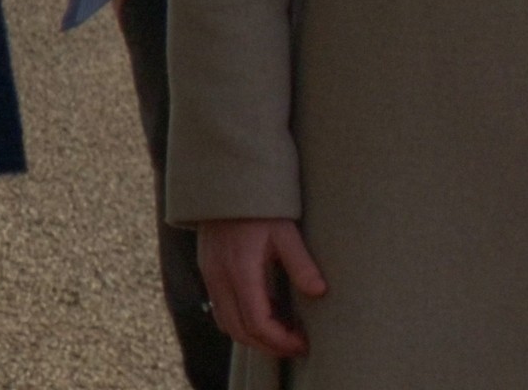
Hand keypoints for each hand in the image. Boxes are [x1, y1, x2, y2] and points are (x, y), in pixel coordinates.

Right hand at [198, 216, 325, 360]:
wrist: (225, 181)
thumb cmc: (260, 207)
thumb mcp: (285, 231)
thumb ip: (301, 263)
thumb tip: (319, 292)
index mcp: (239, 269)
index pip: (257, 322)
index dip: (281, 340)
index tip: (303, 343)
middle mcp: (218, 276)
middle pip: (238, 330)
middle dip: (268, 345)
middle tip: (296, 345)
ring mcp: (209, 274)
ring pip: (226, 322)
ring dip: (253, 335)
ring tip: (283, 331)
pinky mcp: (208, 270)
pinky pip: (220, 308)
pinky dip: (241, 320)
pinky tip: (265, 312)